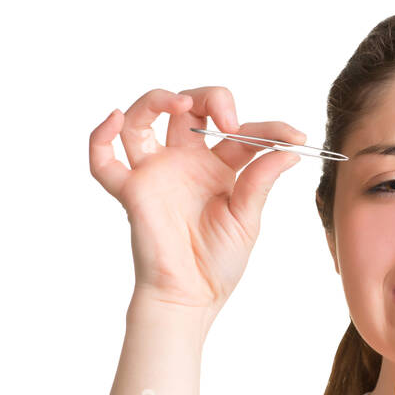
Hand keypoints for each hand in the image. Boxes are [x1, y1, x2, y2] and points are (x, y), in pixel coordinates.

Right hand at [89, 86, 305, 316]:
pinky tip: (114, 119)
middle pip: (188, 108)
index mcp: (218, 168)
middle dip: (210, 98)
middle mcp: (184, 162)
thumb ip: (260, 181)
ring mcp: (156, 173)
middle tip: (229, 121)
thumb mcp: (247, 219)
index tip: (294, 137)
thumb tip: (289, 150)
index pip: (240, 133)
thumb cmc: (218, 263)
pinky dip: (100, 136)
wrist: (192, 296)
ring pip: (142, 119)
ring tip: (179, 102)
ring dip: (157, 100)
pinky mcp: (132, 191)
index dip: (268, 130)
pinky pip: (103, 161)